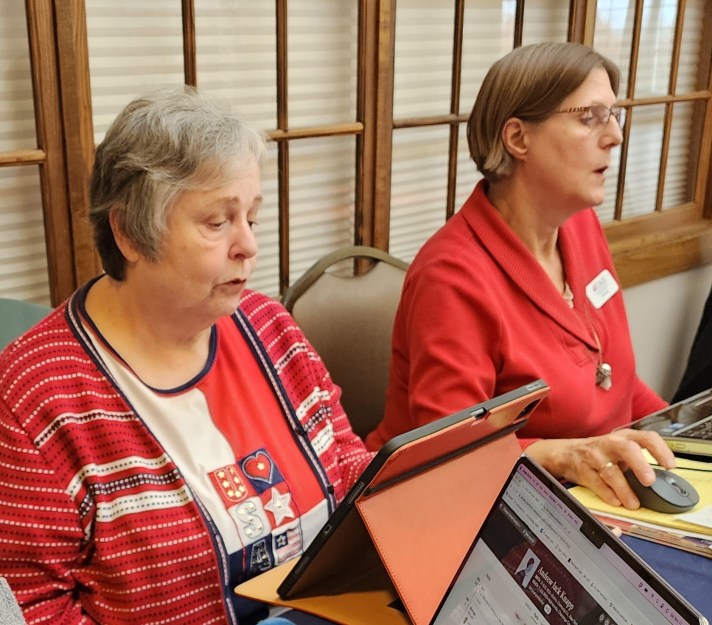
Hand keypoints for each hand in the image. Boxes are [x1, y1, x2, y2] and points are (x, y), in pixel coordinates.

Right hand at [526, 429, 675, 508]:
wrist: (565, 453)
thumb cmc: (600, 453)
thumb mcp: (619, 449)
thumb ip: (638, 460)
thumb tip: (662, 482)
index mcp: (623, 437)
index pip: (645, 437)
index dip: (660, 450)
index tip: (669, 465)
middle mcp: (609, 444)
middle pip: (626, 449)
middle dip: (639, 465)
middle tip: (649, 482)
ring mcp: (594, 456)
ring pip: (611, 471)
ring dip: (624, 489)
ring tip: (633, 503)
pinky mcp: (582, 469)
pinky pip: (596, 482)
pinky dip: (607, 493)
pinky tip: (615, 501)